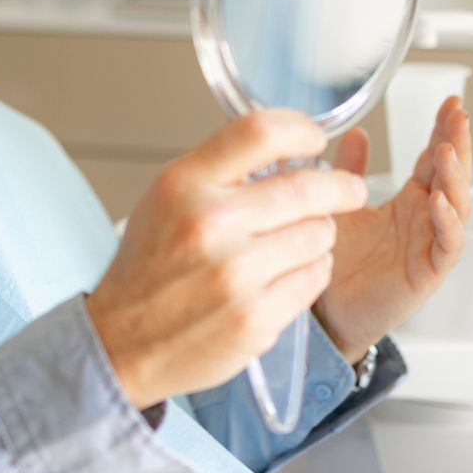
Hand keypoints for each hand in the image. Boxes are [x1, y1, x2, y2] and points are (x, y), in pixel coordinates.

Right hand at [85, 109, 369, 410]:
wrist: (122, 341)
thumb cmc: (149, 267)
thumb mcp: (167, 198)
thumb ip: (222, 170)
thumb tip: (289, 149)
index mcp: (185, 185)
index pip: (260, 132)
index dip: (302, 130)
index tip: (316, 139)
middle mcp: (210, 224)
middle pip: (308, 187)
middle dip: (340, 188)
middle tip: (350, 191)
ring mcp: (235, 274)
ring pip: (320, 235)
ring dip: (318, 235)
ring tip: (296, 242)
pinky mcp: (255, 317)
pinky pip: (314, 278)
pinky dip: (310, 273)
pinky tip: (286, 274)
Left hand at [313, 96, 472, 360]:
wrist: (327, 315)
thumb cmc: (337, 265)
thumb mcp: (340, 207)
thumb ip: (348, 171)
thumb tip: (357, 133)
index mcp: (409, 202)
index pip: (435, 159)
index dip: (445, 131)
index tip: (451, 103)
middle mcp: (425, 220)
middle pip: (453, 176)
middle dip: (458, 143)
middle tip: (458, 115)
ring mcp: (430, 245)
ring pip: (457, 205)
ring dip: (454, 177)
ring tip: (445, 151)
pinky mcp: (428, 272)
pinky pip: (449, 245)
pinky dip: (448, 222)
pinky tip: (440, 202)